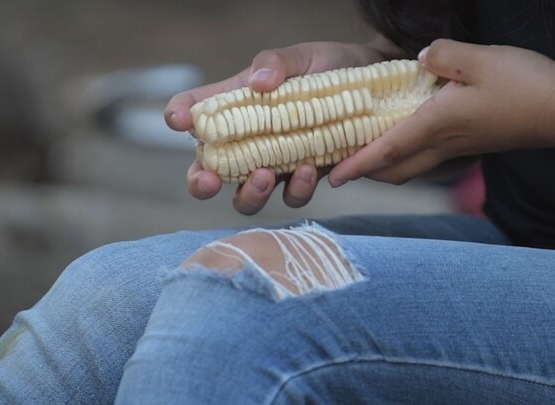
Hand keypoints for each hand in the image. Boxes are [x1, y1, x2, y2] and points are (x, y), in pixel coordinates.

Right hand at [165, 41, 392, 213]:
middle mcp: (250, 141)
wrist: (378, 86)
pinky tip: (309, 168)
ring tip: (266, 173)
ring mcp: (278, 164)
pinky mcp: (307, 178)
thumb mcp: (302, 56)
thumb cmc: (330, 67)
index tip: (176, 120)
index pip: (198, 112)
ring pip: (247, 197)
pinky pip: (293, 197)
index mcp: (238, 107)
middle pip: (209, 172)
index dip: (179, 116)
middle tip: (207, 179)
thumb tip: (259, 82)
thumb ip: (276, 62)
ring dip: (250, 193)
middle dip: (200, 182)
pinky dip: (296, 189)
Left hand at [328, 39, 554, 186]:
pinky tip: (409, 131)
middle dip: (366, 171)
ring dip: (388, 164)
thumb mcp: (481, 58)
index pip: (386, 150)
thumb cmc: (527, 86)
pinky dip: (409, 153)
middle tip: (343, 162)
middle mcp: (445, 144)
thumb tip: (419, 58)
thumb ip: (442, 55)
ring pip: (413, 166)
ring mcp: (460, 148)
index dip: (356, 164)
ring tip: (368, 148)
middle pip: (396, 170)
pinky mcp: (473, 143)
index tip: (332, 177)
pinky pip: (430, 156)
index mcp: (438, 125)